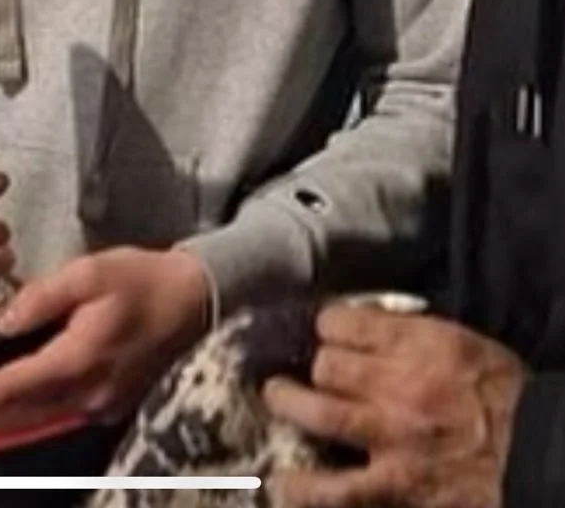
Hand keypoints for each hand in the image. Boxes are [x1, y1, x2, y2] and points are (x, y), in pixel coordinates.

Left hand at [0, 244, 209, 423]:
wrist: (195, 301)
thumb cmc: (141, 279)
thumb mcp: (91, 271)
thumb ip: (43, 296)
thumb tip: (1, 322)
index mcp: (77, 360)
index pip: (7, 386)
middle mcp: (84, 394)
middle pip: (14, 416)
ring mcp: (97, 405)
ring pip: (32, 420)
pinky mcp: (105, 403)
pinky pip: (53, 412)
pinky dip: (21, 408)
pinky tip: (2, 396)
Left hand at [263, 303, 526, 507]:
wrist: (534, 454)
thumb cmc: (503, 395)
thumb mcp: (461, 342)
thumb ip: (411, 333)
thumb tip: (367, 326)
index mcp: (419, 344)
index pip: (345, 321)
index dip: (330, 326)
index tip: (328, 333)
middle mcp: (398, 385)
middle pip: (328, 364)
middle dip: (316, 365)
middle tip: (311, 370)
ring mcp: (391, 439)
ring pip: (319, 413)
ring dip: (289, 402)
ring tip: (276, 396)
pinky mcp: (393, 487)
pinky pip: (336, 489)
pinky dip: (304, 486)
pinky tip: (282, 479)